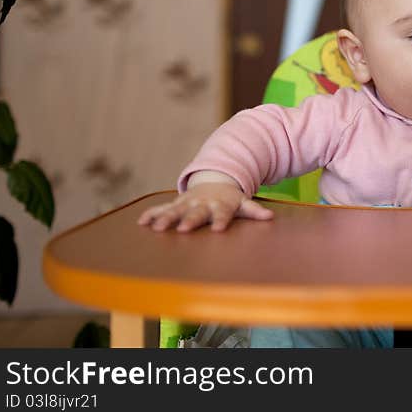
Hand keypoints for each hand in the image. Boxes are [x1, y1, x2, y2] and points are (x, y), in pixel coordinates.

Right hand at [137, 180, 273, 231]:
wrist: (214, 181)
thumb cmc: (230, 199)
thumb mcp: (243, 203)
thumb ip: (254, 211)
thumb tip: (270, 217)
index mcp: (220, 205)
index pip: (222, 214)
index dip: (221, 220)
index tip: (218, 229)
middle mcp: (202, 204)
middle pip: (196, 214)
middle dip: (189, 221)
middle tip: (183, 230)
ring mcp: (188, 203)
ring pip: (176, 211)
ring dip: (166, 218)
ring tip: (157, 228)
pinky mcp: (176, 203)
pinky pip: (162, 208)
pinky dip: (152, 214)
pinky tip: (142, 222)